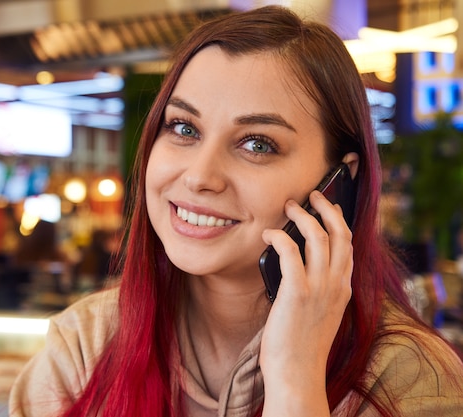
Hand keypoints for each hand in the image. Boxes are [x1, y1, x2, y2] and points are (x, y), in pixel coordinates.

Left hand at [259, 190, 352, 415]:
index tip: (330, 205)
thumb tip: (296, 259)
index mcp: (343, 288)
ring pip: (318, 237)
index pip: (348, 245)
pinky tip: (267, 235)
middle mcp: (337, 285)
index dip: (340, 220)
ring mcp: (319, 288)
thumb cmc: (300, 343)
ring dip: (302, 216)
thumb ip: (316, 287)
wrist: (297, 373)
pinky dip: (278, 237)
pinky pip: (290, 253)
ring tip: (288, 207)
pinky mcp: (297, 293)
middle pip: (339, 233)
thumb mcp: (318, 311)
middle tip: (310, 195)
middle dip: (326, 208)